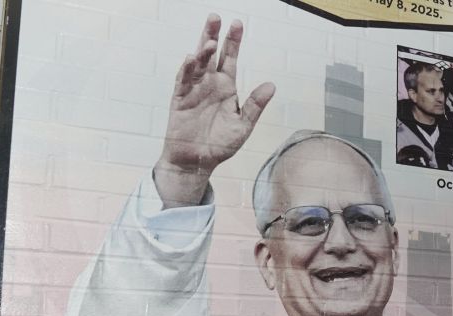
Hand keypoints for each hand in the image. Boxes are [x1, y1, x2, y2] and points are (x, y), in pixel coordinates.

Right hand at [155, 14, 275, 207]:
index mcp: (226, 87)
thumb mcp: (243, 125)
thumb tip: (272, 85)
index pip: (229, 59)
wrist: (198, 162)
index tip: (237, 23)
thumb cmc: (220, 144)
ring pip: (197, 65)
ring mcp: (193, 90)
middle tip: (216, 17)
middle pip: (210, 55)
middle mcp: (209, 84)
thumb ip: (255, 105)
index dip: (233, 42)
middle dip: (212, 35)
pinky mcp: (180, 100)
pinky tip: (191, 58)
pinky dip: (186, 70)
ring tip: (209, 39)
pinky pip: (182, 82)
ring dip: (201, 51)